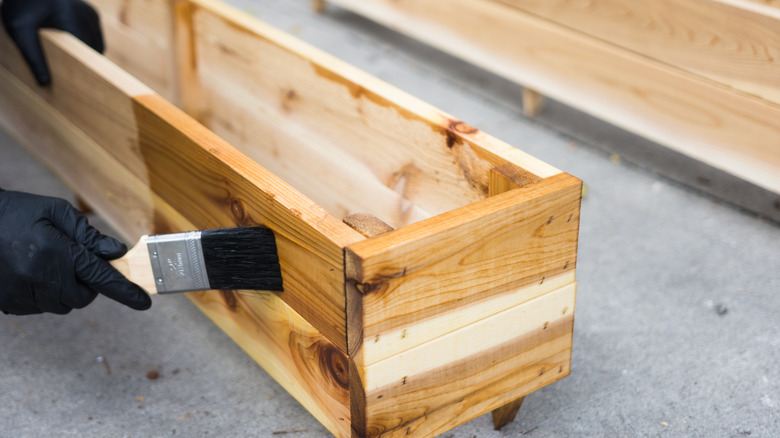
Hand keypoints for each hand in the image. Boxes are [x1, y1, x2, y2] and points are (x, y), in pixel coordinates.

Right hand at [0, 190, 150, 314]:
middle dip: (86, 284)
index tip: (145, 302)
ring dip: (63, 290)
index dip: (126, 291)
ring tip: (45, 264)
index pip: (101, 277)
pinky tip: (29, 273)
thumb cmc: (14, 213)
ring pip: (61, 305)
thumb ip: (86, 234)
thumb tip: (115, 252)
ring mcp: (21, 294)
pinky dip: (43, 295)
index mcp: (56, 252)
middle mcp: (40, 277)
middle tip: (73, 263)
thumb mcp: (53, 211)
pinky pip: (39, 308)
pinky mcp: (8, 304)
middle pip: (82, 297)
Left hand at [1, 0, 103, 85]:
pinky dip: (85, 46)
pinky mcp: (92, 14)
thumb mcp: (20, 32)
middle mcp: (88, 18)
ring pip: (95, 48)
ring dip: (84, 55)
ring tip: (66, 59)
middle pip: (91, 53)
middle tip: (66, 78)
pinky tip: (72, 49)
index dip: (80, 72)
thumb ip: (32, 57)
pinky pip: (94, 39)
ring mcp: (92, 16)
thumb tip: (44, 83)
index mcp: (73, 23)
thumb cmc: (20, 6)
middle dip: (80, 64)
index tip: (75, 87)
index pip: (85, 57)